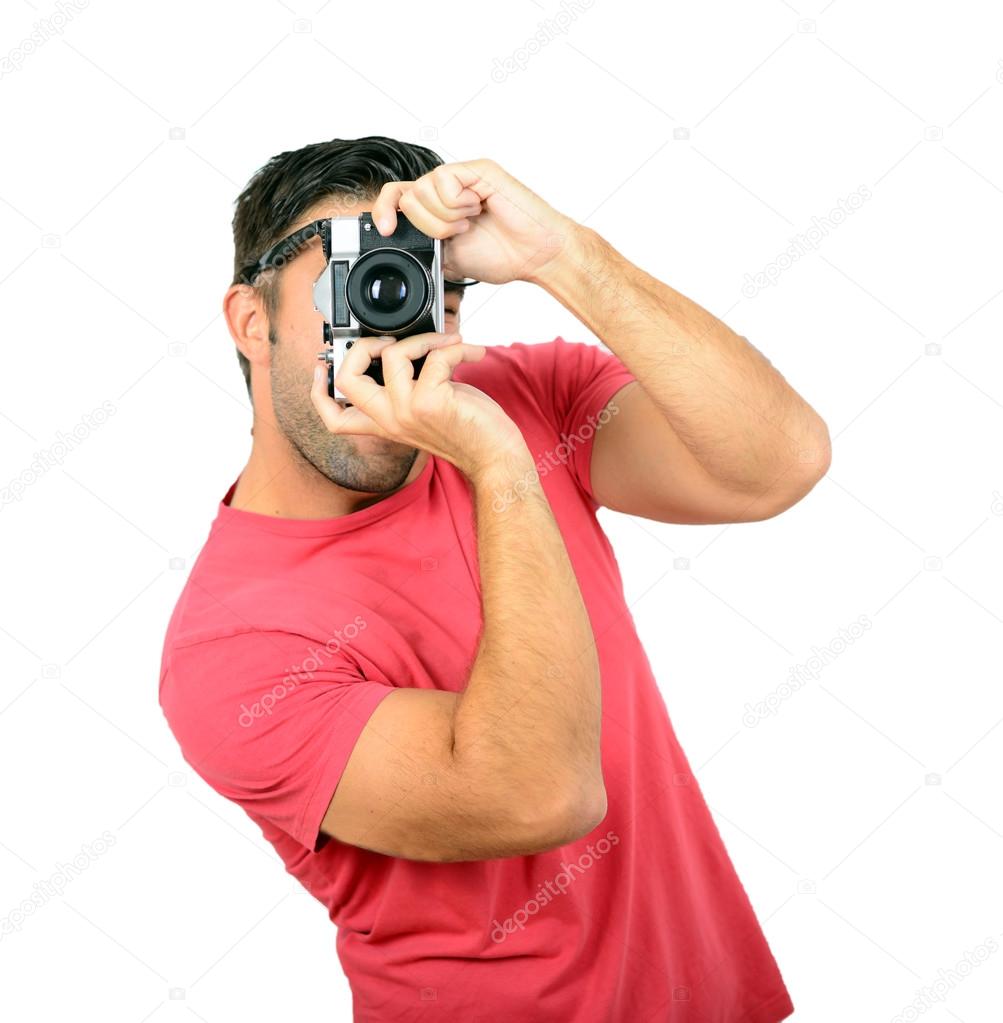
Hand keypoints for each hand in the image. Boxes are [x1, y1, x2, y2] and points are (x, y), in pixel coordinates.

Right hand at [310, 332, 530, 477]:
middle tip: (391, 342)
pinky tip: (473, 353)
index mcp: (385, 423)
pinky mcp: (430, 403)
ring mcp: (407, 412)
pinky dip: (457, 347)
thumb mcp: (428, 411)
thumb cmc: (470, 432)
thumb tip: (407, 347)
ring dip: (426, 338)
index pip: (334, 418)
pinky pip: (436, 357)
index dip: (318, 391)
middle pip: (346, 380)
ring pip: (393, 356)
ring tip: (449, 342)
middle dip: (363, 346)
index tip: (321, 368)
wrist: (496, 458)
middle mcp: (390, 420)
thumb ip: (408, 389)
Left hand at [369, 158, 578, 286]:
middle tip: (457, 233)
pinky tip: (478, 207)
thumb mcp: (450, 258)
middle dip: (429, 225)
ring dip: (446, 216)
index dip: (383, 210)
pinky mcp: (476, 170)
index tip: (386, 230)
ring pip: (422, 189)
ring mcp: (461, 178)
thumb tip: (398, 243)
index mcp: (438, 209)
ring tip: (471, 221)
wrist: (535, 254)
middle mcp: (446, 190)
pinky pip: (444, 180)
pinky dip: (457, 203)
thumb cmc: (503, 255)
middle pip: (407, 196)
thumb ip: (426, 246)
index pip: (396, 197)